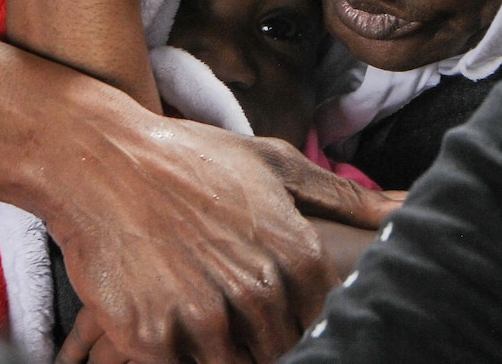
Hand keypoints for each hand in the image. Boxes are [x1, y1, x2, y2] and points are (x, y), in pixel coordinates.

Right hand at [38, 117, 400, 362]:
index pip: (323, 319)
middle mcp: (254, 289)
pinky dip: (180, 356)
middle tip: (229, 308)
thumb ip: (340, 194)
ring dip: (221, 349)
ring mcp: (203, 317)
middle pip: (279, 349)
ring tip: (197, 308)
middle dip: (260, 338)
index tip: (279, 309)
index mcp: (293, 252)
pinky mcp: (153, 337)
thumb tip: (401, 210)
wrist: (99, 160)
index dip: (304, 319)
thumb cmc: (188, 158)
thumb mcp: (270, 161)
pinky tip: (169, 318)